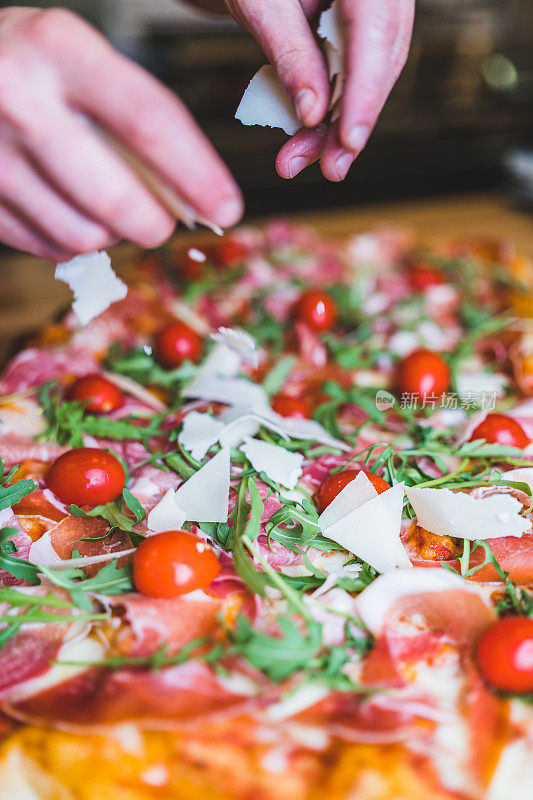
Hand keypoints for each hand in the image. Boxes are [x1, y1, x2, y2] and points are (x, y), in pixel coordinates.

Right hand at [0, 7, 241, 260]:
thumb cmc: (30, 66)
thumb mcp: (82, 59)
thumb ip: (134, 113)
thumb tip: (192, 194)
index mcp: (60, 49)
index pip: (149, 122)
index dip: (198, 176)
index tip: (227, 208)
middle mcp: (20, 100)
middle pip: (118, 200)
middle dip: (159, 225)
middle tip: (167, 222)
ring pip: (87, 235)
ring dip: (116, 235)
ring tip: (110, 207)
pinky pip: (52, 247)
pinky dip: (76, 241)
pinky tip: (73, 211)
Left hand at [222, 0, 413, 181]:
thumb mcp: (261, 4)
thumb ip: (290, 51)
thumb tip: (313, 112)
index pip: (374, 29)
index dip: (365, 90)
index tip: (350, 138)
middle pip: (382, 60)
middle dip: (352, 120)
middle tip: (330, 167)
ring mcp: (376, 11)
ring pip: (372, 77)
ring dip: (338, 127)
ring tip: (301, 160)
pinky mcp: (360, 35)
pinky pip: (355, 78)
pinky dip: (331, 115)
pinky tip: (309, 143)